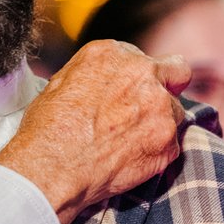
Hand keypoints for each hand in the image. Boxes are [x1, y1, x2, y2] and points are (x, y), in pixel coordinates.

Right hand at [0, 40, 188, 223]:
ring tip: (128, 142)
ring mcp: (161, 108)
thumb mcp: (60, 83)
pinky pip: (172, 145)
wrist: (51, 169)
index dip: (135, 78)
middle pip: (176, 73)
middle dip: (167, 86)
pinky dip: (156, 153)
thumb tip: (103, 85)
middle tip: (148, 109)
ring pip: (175, 112)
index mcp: (112, 54)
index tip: (126, 94)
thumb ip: (95, 75)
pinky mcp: (168, 143)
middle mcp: (143, 73)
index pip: (141, 58)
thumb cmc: (47, 131)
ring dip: (159, 123)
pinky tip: (129, 160)